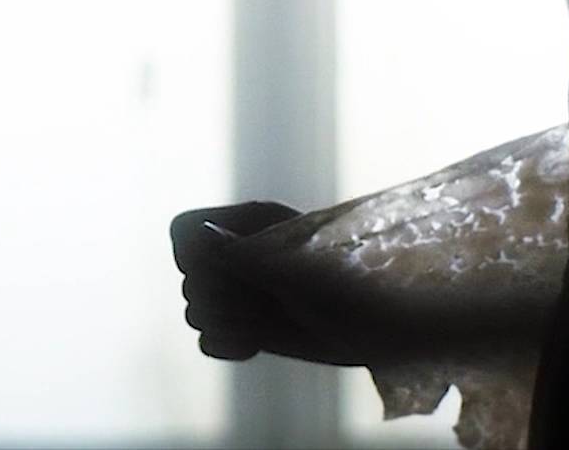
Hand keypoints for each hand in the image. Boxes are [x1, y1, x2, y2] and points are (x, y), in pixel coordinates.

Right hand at [170, 201, 356, 365]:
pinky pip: (207, 339)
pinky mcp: (247, 327)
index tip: (228, 271)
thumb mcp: (296, 269)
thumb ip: (244, 253)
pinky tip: (254, 346)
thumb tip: (199, 235)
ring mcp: (243, 292)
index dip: (193, 257)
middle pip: (187, 278)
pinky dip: (226, 345)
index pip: (184, 232)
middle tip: (261, 303)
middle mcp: (240, 255)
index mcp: (249, 223)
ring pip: (194, 310)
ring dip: (223, 323)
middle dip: (216, 298)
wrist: (385, 329)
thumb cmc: (353, 288)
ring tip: (262, 325)